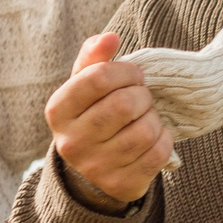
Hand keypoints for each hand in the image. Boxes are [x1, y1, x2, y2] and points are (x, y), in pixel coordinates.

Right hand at [47, 33, 173, 208]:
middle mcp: (71, 142)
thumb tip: (110, 37)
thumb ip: (95, 57)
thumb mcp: (84, 85)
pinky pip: (158, 152)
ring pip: (145, 130)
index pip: (99, 77)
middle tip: (142, 96)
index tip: (134, 75)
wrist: (91, 171)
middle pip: (124, 104)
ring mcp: (95, 167)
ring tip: (145, 117)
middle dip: (142, 95)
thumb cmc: (92, 114)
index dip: (126, 71)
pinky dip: (163, 139)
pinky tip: (153, 137)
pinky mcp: (120, 185)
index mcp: (58, 110)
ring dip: (154, 118)